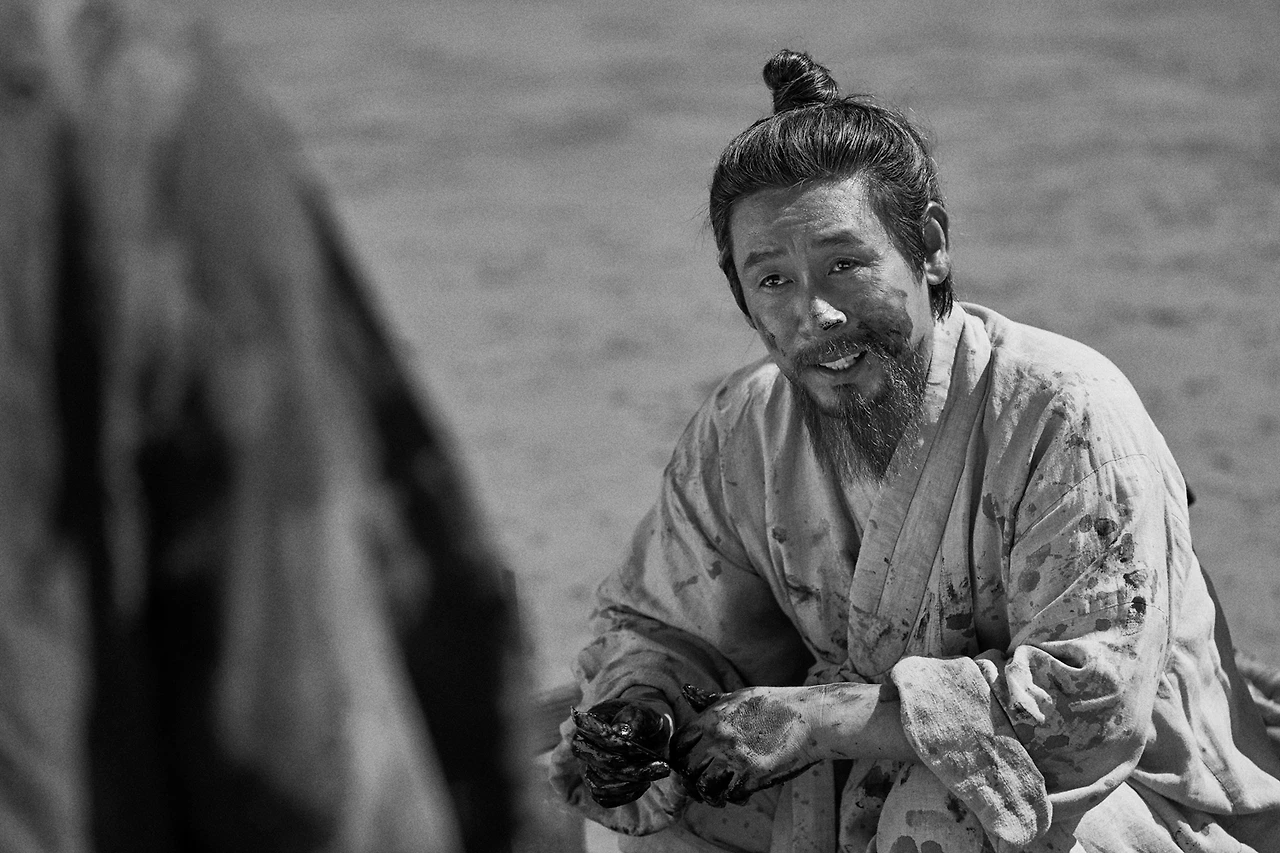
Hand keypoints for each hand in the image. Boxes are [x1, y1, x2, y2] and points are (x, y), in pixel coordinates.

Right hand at [570, 696, 673, 807]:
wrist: (648, 731)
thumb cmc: (644, 719)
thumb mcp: (645, 713)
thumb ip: (634, 718)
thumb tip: (620, 732)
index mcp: (590, 722)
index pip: (595, 735)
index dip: (615, 743)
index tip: (638, 746)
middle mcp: (584, 745)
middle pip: (601, 762)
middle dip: (631, 767)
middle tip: (661, 765)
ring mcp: (589, 766)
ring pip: (601, 784)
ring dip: (632, 783)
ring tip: (657, 772)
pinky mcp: (597, 784)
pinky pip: (604, 798)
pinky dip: (626, 795)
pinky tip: (644, 784)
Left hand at [669, 684, 820, 806]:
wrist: (812, 718)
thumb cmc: (777, 704)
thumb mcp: (740, 696)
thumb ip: (711, 700)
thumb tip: (686, 691)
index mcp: (712, 718)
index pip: (677, 744)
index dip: (678, 758)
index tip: (688, 764)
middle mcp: (719, 738)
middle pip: (685, 769)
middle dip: (690, 780)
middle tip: (702, 783)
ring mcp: (735, 757)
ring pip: (704, 787)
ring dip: (710, 794)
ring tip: (720, 794)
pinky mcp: (754, 775)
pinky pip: (731, 795)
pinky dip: (734, 798)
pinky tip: (742, 794)